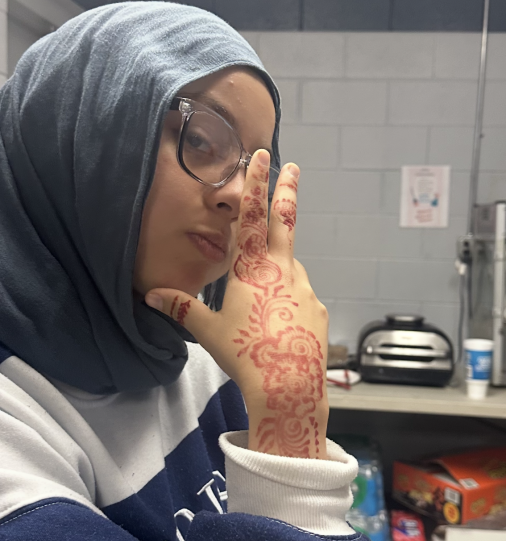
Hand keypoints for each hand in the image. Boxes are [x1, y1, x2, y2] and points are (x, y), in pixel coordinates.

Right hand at [145, 151, 328, 458]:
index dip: (255, 184)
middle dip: (286, 191)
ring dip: (278, 266)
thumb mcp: (208, 330)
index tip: (263, 156)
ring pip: (289, 265)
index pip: (251, 216)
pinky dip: (287, 298)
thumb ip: (182, 308)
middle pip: (284, 221)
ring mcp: (304, 288)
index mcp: (252, 268)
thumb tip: (152, 295)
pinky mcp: (317, 308)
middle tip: (292, 168)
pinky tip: (277, 323)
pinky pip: (299, 295)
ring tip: (260, 301)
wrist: (288, 384)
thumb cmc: (245, 354)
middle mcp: (282, 270)